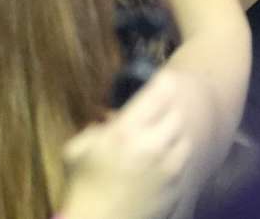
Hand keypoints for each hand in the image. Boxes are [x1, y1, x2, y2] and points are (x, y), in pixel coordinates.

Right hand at [59, 70, 193, 218]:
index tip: (163, 75)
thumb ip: (94, 129)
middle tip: (161, 100)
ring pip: (183, 135)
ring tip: (162, 126)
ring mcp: (168, 166)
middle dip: (168, 105)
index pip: (157, 95)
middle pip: (175, 113)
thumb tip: (108, 119)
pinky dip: (176, 148)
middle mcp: (152, 145)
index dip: (162, 82)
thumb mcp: (77, 148)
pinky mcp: (176, 183)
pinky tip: (164, 149)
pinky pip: (183, 156)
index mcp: (125, 132)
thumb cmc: (82, 184)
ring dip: (174, 127)